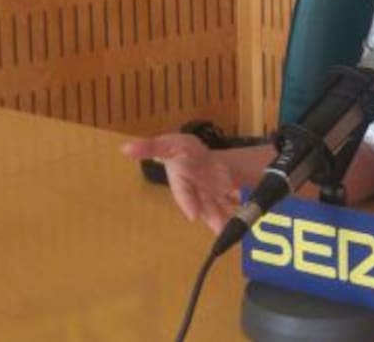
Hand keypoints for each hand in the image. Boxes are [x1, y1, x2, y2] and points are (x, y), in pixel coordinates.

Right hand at [121, 134, 239, 232]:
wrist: (198, 156)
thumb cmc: (180, 151)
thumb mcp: (166, 143)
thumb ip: (149, 147)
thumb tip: (125, 149)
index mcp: (181, 181)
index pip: (183, 193)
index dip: (188, 202)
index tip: (194, 214)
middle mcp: (196, 192)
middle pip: (205, 207)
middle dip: (214, 218)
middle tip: (222, 229)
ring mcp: (211, 195)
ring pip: (220, 209)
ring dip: (227, 218)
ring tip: (236, 227)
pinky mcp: (224, 194)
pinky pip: (233, 203)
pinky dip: (240, 209)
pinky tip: (248, 216)